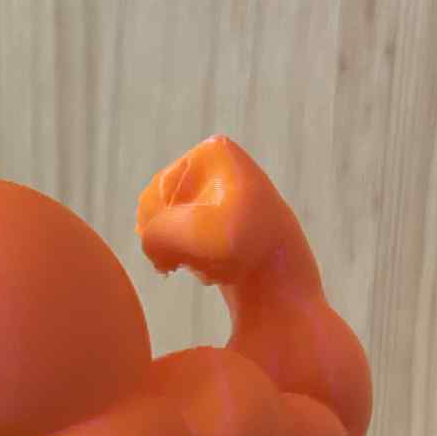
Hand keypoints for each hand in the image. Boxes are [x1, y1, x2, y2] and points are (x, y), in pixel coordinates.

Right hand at [137, 137, 308, 289]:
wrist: (283, 284)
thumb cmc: (242, 250)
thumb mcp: (187, 234)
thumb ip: (153, 234)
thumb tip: (153, 246)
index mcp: (213, 151)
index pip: (157, 192)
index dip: (159, 226)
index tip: (180, 250)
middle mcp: (220, 164)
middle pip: (164, 206)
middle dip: (170, 238)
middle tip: (190, 261)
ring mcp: (224, 193)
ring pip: (174, 224)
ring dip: (180, 250)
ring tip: (206, 266)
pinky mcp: (227, 220)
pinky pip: (192, 236)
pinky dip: (193, 256)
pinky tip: (212, 270)